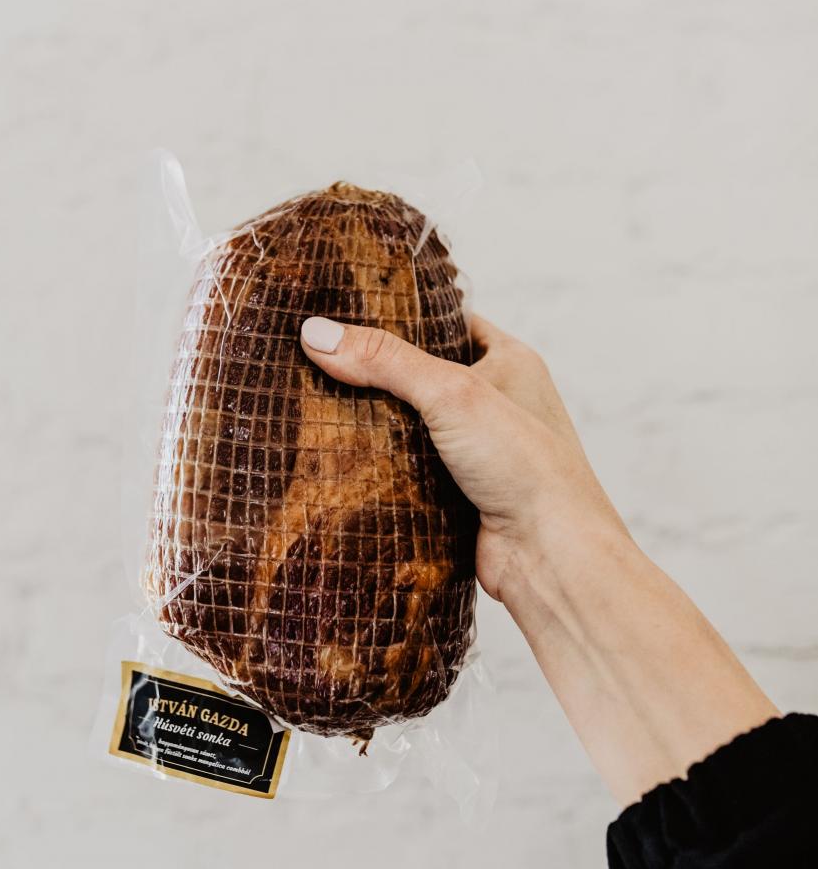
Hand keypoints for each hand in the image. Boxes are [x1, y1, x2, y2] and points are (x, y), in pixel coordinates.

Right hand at [299, 313, 624, 601]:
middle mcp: (498, 403)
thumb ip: (385, 361)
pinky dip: (384, 469)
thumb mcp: (451, 393)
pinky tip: (343, 461)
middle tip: (323, 361)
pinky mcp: (461, 495)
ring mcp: (480, 452)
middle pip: (424, 377)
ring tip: (319, 407)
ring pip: (414, 428)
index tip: (350, 313)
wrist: (551, 555)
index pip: (450, 322)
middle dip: (379, 375)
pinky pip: (412, 472)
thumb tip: (317, 333)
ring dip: (378, 426)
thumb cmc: (526, 465)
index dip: (404, 317)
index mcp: (510, 362)